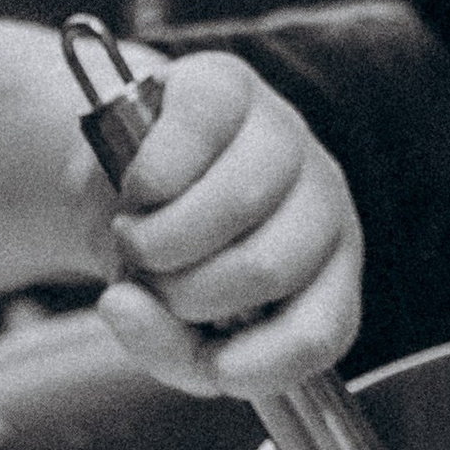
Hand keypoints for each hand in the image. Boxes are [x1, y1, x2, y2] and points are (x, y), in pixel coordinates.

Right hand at [90, 49, 363, 397]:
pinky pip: (194, 136)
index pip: (324, 330)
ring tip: (136, 239)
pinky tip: (138, 190)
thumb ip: (162, 344)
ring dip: (161, 240)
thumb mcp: (168, 321)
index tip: (208, 366)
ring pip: (238, 202)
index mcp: (327, 271)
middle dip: (188, 295)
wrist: (122, 172)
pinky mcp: (227, 83)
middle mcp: (321, 200)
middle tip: (153, 283)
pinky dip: (148, 178)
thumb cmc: (163, 256)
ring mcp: (282, 135)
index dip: (260, 364)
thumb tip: (124, 307)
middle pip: (269, 267)